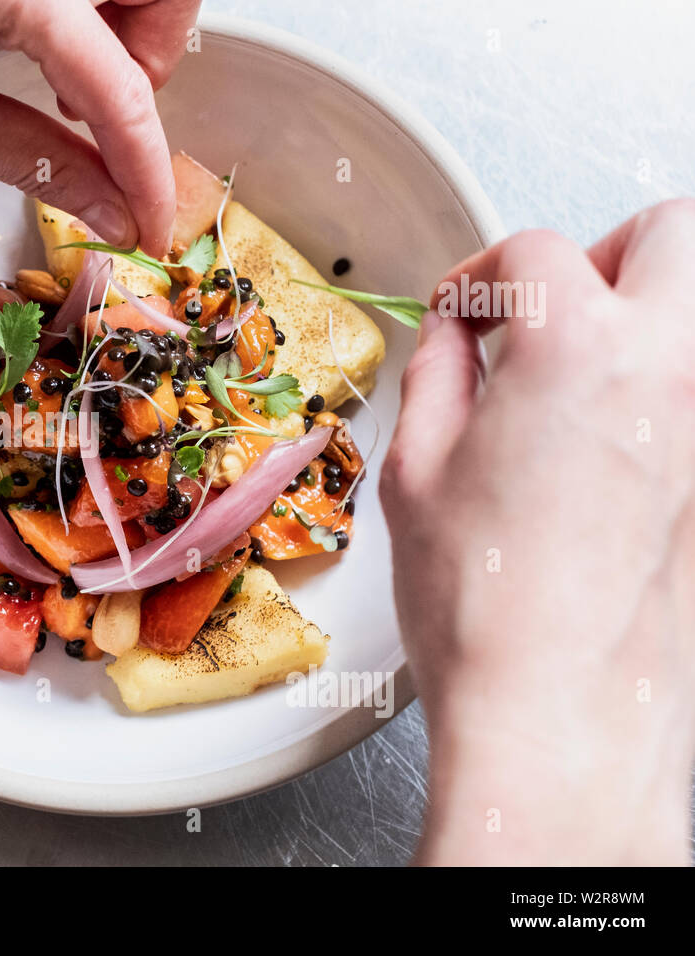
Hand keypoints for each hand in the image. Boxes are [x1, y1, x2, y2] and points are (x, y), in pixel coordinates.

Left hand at [0, 0, 200, 256]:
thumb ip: (39, 162)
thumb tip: (114, 210)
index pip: (119, 86)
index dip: (146, 167)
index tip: (151, 223)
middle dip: (156, 60)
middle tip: (112, 124)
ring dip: (132, 33)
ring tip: (75, 93)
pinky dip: (94, 16)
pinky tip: (56, 57)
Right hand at [380, 199, 694, 863]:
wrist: (556, 709)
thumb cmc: (486, 608)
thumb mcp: (416, 470)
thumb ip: (436, 374)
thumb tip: (452, 339)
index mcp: (579, 351)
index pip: (534, 250)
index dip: (478, 277)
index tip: (461, 315)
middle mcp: (675, 369)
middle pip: (667, 234)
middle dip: (597, 253)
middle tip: (546, 308)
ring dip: (645, 308)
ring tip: (584, 367)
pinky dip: (665, 387)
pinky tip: (612, 438)